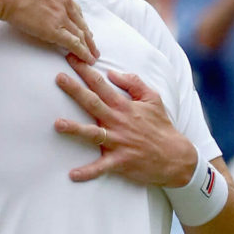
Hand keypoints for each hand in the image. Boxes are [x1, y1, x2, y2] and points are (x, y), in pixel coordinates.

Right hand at [0, 0, 97, 63]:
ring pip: (80, 33)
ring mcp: (61, 15)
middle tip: (93, 45)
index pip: (72, 7)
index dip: (78, 19)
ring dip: (88, 46)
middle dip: (88, 34)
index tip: (81, 27)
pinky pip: (74, 44)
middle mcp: (63, 1)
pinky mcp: (56, 30)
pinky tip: (87, 59)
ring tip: (92, 55)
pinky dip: (83, 52)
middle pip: (80, 21)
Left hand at [53, 55, 196, 186]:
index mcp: (124, 106)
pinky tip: (73, 175)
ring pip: (93, 133)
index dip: (86, 70)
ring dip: (75, 129)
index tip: (71, 58)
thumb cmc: (161, 126)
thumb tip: (112, 73)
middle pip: (93, 103)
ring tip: (57, 124)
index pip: (101, 84)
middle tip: (59, 78)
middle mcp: (119, 122)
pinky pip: (101, 167)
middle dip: (75, 90)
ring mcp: (119, 142)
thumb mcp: (153, 98)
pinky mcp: (120, 161)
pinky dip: (88, 172)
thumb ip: (133, 83)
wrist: (176, 156)